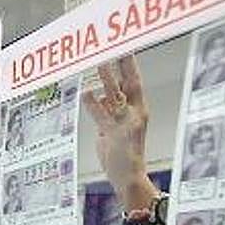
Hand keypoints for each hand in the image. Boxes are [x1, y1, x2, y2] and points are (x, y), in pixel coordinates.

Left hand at [82, 56, 152, 209]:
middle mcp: (135, 113)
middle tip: (116, 47)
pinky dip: (93, 104)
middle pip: (130, 83)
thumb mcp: (115, 128)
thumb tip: (100, 95)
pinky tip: (86, 92)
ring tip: (100, 62)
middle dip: (123, 64)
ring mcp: (125, 123)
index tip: (124, 48)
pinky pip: (102, 115)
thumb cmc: (123, 155)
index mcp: (138, 110)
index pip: (134, 82)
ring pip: (116, 95)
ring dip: (107, 78)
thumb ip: (108, 111)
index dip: (129, 65)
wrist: (129, 177)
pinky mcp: (114, 134)